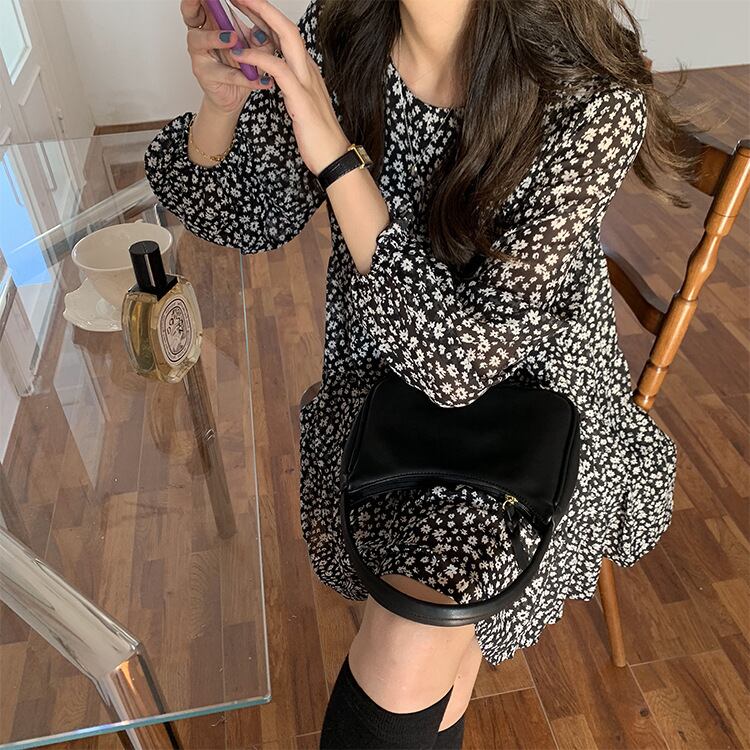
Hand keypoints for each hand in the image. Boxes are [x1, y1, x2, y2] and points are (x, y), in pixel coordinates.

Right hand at [181, 0, 276, 113]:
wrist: (234, 96)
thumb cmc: (239, 67)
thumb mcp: (253, 46)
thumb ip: (259, 37)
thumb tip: (263, 31)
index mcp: (211, 22)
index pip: (203, 2)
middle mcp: (200, 35)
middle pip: (190, 13)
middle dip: (193, 3)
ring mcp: (199, 54)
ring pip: (200, 40)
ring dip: (216, 37)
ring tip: (233, 38)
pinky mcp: (205, 75)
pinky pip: (224, 74)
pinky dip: (243, 76)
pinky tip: (259, 79)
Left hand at [226, 0, 350, 174]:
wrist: (335, 159)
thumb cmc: (318, 137)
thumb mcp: (302, 105)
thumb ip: (291, 87)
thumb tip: (277, 77)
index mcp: (308, 73)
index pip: (288, 36)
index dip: (268, 18)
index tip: (248, 6)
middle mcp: (309, 71)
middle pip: (287, 28)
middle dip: (263, 7)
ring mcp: (307, 83)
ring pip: (286, 39)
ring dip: (260, 19)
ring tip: (236, 8)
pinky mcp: (302, 99)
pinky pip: (278, 69)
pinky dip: (259, 57)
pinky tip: (241, 54)